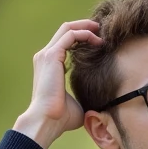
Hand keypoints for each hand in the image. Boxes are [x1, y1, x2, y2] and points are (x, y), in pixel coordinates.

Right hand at [12, 19, 102, 148]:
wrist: (46, 121)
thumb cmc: (60, 118)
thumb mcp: (77, 102)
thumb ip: (84, 95)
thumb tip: (100, 101)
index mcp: (50, 66)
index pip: (65, 42)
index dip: (82, 37)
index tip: (99, 41)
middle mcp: (46, 57)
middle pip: (65, 30)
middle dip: (84, 27)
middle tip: (102, 29)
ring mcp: (47, 55)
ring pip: (67, 28)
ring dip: (86, 27)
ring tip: (102, 32)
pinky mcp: (52, 55)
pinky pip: (70, 35)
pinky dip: (85, 34)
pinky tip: (98, 41)